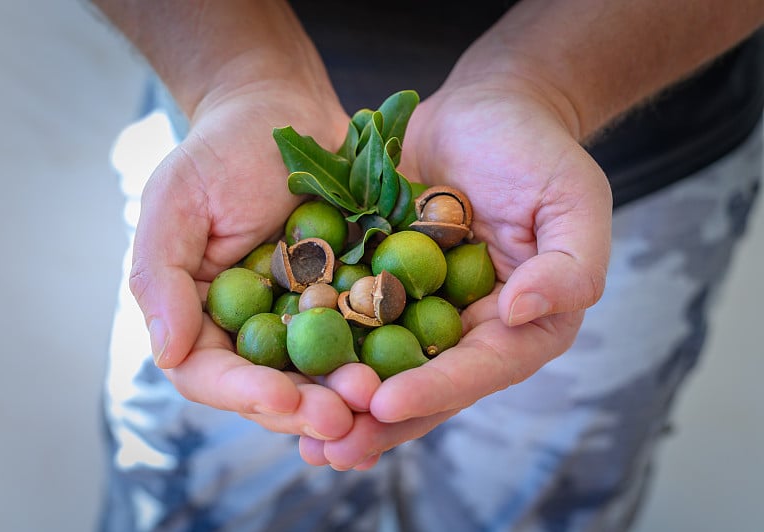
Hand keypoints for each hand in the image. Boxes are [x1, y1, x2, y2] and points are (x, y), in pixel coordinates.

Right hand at [129, 83, 381, 439]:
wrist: (284, 111)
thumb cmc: (220, 151)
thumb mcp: (175, 200)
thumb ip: (159, 275)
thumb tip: (167, 352)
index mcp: (201, 316)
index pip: (210, 373)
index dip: (243, 394)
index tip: (283, 400)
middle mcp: (252, 329)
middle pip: (273, 388)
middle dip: (307, 408)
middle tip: (345, 418)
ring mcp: (304, 318)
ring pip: (324, 374)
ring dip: (349, 395)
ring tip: (379, 400)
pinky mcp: (350, 299)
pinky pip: (367, 336)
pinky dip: (384, 358)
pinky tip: (408, 369)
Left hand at [300, 80, 612, 468]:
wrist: (483, 110)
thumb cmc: (536, 150)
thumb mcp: (573, 200)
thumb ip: (571, 265)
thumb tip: (524, 312)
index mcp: (522, 323)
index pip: (480, 368)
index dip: (436, 390)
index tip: (386, 403)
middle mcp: (469, 328)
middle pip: (425, 385)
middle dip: (379, 420)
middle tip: (331, 449)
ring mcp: (421, 308)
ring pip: (382, 366)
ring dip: (342, 403)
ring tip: (301, 438)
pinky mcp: (380, 282)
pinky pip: (349, 319)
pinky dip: (320, 347)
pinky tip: (282, 373)